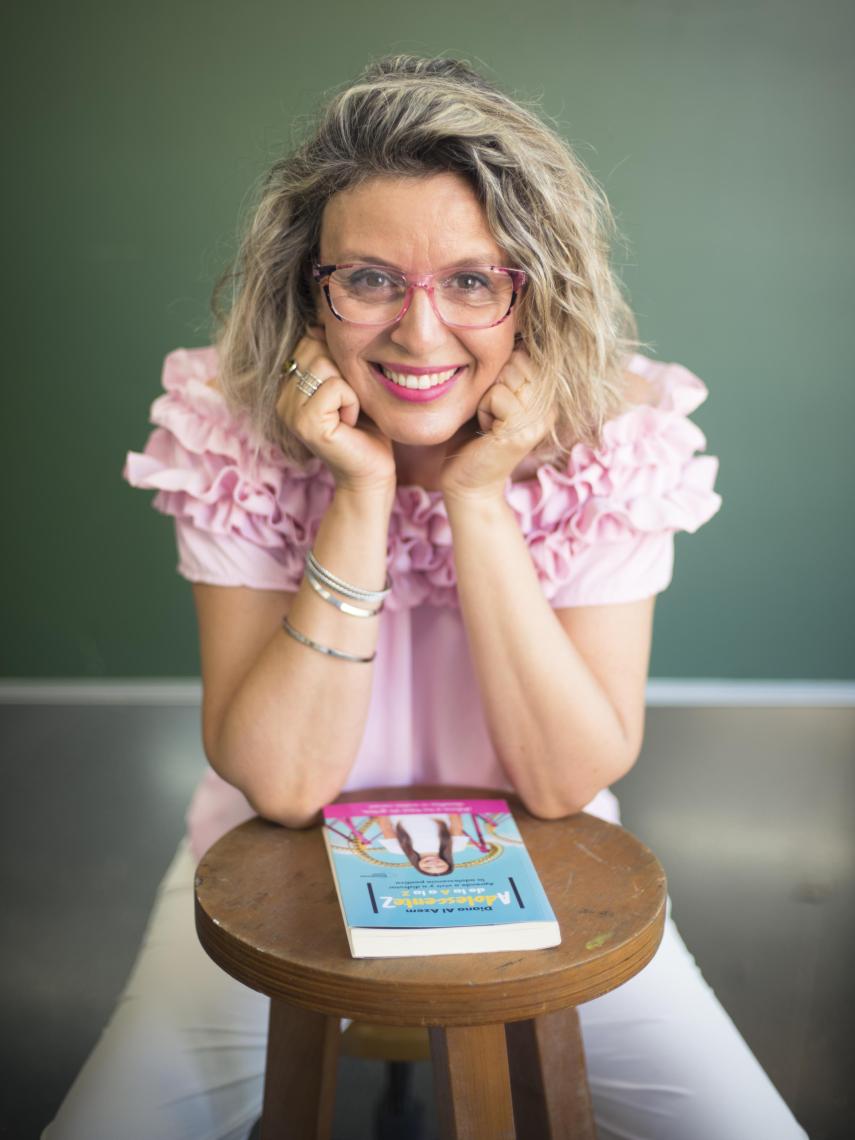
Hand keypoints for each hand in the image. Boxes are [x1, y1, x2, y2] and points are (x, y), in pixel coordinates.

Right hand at [277, 329, 395, 494]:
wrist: (372, 470)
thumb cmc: (368, 426)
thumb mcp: (350, 381)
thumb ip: (333, 354)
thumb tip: (325, 312)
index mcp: (288, 384)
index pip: (308, 337)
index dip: (337, 356)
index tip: (345, 389)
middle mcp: (282, 396)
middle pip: (314, 346)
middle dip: (344, 370)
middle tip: (350, 403)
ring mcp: (290, 411)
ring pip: (324, 363)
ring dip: (350, 387)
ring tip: (350, 412)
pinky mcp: (306, 424)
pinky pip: (335, 387)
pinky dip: (352, 402)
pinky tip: (350, 423)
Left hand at [439, 349, 553, 502]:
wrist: (467, 482)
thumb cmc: (472, 436)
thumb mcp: (492, 394)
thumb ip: (506, 369)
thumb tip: (511, 326)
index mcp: (547, 396)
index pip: (527, 353)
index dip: (501, 369)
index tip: (495, 400)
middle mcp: (550, 407)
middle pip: (518, 361)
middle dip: (493, 382)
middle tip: (489, 412)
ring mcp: (540, 420)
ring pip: (507, 377)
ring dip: (486, 397)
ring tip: (488, 420)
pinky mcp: (523, 432)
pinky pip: (498, 396)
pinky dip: (483, 409)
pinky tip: (485, 430)